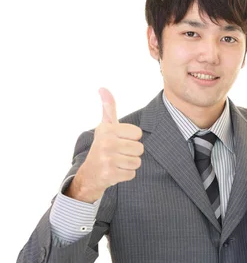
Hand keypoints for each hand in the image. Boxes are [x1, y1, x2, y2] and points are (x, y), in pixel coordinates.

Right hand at [66, 88, 143, 202]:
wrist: (90, 172)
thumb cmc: (103, 146)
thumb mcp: (105, 127)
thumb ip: (109, 108)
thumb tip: (103, 88)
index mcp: (107, 129)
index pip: (138, 133)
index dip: (132, 138)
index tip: (120, 140)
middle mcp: (106, 143)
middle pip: (139, 148)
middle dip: (132, 152)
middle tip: (118, 153)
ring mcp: (107, 159)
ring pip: (137, 162)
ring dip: (129, 164)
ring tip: (117, 161)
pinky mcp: (110, 174)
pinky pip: (132, 174)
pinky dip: (126, 174)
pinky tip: (115, 171)